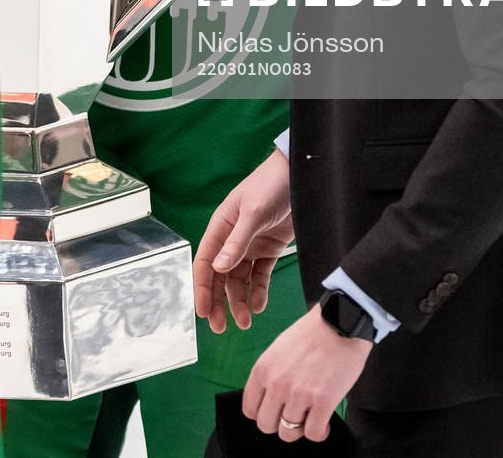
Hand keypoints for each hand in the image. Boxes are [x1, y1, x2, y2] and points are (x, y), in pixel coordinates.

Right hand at [193, 149, 293, 333]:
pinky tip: (259, 306)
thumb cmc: (271, 185)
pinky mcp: (269, 249)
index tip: (203, 312)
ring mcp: (250, 245)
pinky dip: (258, 291)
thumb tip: (219, 269)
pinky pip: (259, 275)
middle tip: (221, 327)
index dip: (201, 288)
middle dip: (219, 302)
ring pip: (239, 280)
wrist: (300, 175)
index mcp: (220, 227)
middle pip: (219, 277)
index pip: (205, 263)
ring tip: (245, 322)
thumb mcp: (253, 212)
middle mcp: (232, 239)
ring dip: (239, 301)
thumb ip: (237, 241)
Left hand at [243, 304, 371, 441]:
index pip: (250, 409)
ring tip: (311, 417)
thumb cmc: (312, 333)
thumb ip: (271, 374)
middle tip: (294, 416)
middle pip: (266, 425)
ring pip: (289, 433)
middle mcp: (277, 384)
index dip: (263, 413)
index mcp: (262, 370)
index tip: (275, 411)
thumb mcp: (278, 349)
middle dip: (280, 424)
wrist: (340, 323)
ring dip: (300, 429)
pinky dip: (319, 433)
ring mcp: (299, 395)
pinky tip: (324, 423)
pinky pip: (313, 434)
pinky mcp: (323, 402)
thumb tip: (270, 399)